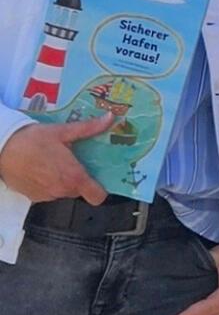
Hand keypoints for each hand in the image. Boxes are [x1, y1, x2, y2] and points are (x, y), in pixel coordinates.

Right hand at [0, 114, 114, 202]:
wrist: (0, 148)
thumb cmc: (33, 139)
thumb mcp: (62, 131)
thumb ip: (89, 128)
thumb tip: (111, 117)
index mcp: (74, 177)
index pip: (98, 196)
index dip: (100, 189)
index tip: (98, 177)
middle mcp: (62, 190)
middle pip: (80, 191)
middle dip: (78, 178)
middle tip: (72, 161)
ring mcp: (46, 196)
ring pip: (63, 191)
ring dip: (62, 181)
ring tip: (54, 163)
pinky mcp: (33, 197)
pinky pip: (48, 193)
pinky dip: (47, 184)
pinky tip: (40, 169)